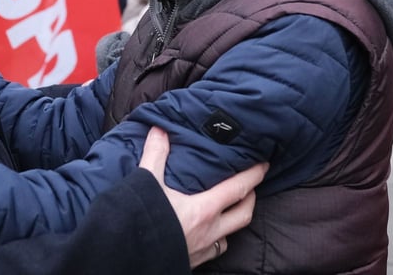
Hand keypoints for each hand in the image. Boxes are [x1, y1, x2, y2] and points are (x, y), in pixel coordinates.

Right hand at [138, 127, 264, 267]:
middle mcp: (210, 231)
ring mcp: (203, 249)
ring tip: (230, 209)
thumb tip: (159, 130)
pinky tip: (208, 233)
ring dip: (234, 221)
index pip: (238, 189)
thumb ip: (155, 155)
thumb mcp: (147, 183)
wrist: (128, 255)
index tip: (264, 165)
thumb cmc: (142, 221)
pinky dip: (218, 239)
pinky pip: (215, 250)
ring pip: (231, 236)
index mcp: (204, 209)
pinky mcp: (194, 261)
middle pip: (244, 214)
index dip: (253, 175)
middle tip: (251, 185)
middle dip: (251, 198)